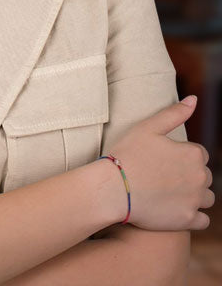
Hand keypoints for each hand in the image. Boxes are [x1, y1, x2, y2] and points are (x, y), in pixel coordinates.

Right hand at [108, 95, 213, 230]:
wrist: (113, 188)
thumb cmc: (127, 154)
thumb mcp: (148, 127)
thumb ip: (174, 113)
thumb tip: (194, 99)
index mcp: (193, 154)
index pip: (198, 153)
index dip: (180, 155)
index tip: (162, 159)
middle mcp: (200, 177)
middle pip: (204, 176)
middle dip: (189, 175)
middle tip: (162, 175)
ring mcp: (195, 200)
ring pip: (206, 198)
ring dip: (194, 195)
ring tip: (168, 192)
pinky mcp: (188, 220)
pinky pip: (202, 220)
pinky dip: (193, 215)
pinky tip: (174, 208)